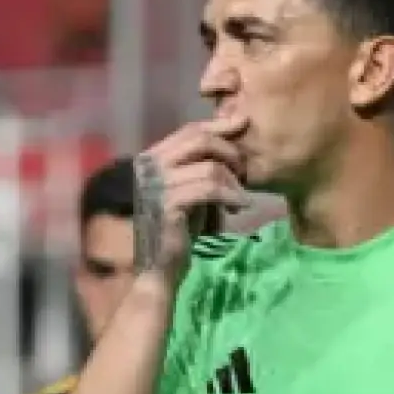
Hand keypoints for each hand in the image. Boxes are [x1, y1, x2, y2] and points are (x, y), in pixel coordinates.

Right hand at [133, 115, 249, 286]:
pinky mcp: (166, 204)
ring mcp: (155, 185)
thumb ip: (200, 170)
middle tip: (244, 170)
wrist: (156, 270)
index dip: (218, 124)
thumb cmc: (175, 234)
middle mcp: (149, 167)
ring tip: (239, 199)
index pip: (189, 130)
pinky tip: (238, 206)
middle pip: (198, 138)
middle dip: (229, 150)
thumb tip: (230, 147)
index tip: (243, 123)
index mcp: (151, 160)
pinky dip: (230, 195)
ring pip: (209, 166)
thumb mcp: (188, 194)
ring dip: (233, 181)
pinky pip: (209, 189)